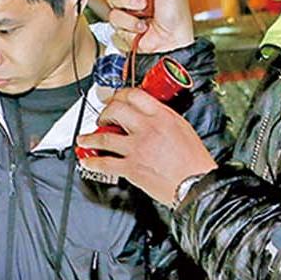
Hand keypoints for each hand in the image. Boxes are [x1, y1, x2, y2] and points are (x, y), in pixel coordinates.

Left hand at [78, 87, 217, 205]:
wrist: (197, 184)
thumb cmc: (194, 161)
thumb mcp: (183, 129)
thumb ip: (164, 119)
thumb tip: (149, 116)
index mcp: (162, 116)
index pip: (134, 95)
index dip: (120, 95)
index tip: (116, 99)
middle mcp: (147, 128)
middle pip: (115, 110)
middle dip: (104, 112)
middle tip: (101, 118)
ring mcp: (137, 148)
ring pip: (104, 137)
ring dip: (90, 137)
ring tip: (84, 139)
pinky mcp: (131, 167)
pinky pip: (105, 163)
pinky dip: (92, 162)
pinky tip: (87, 161)